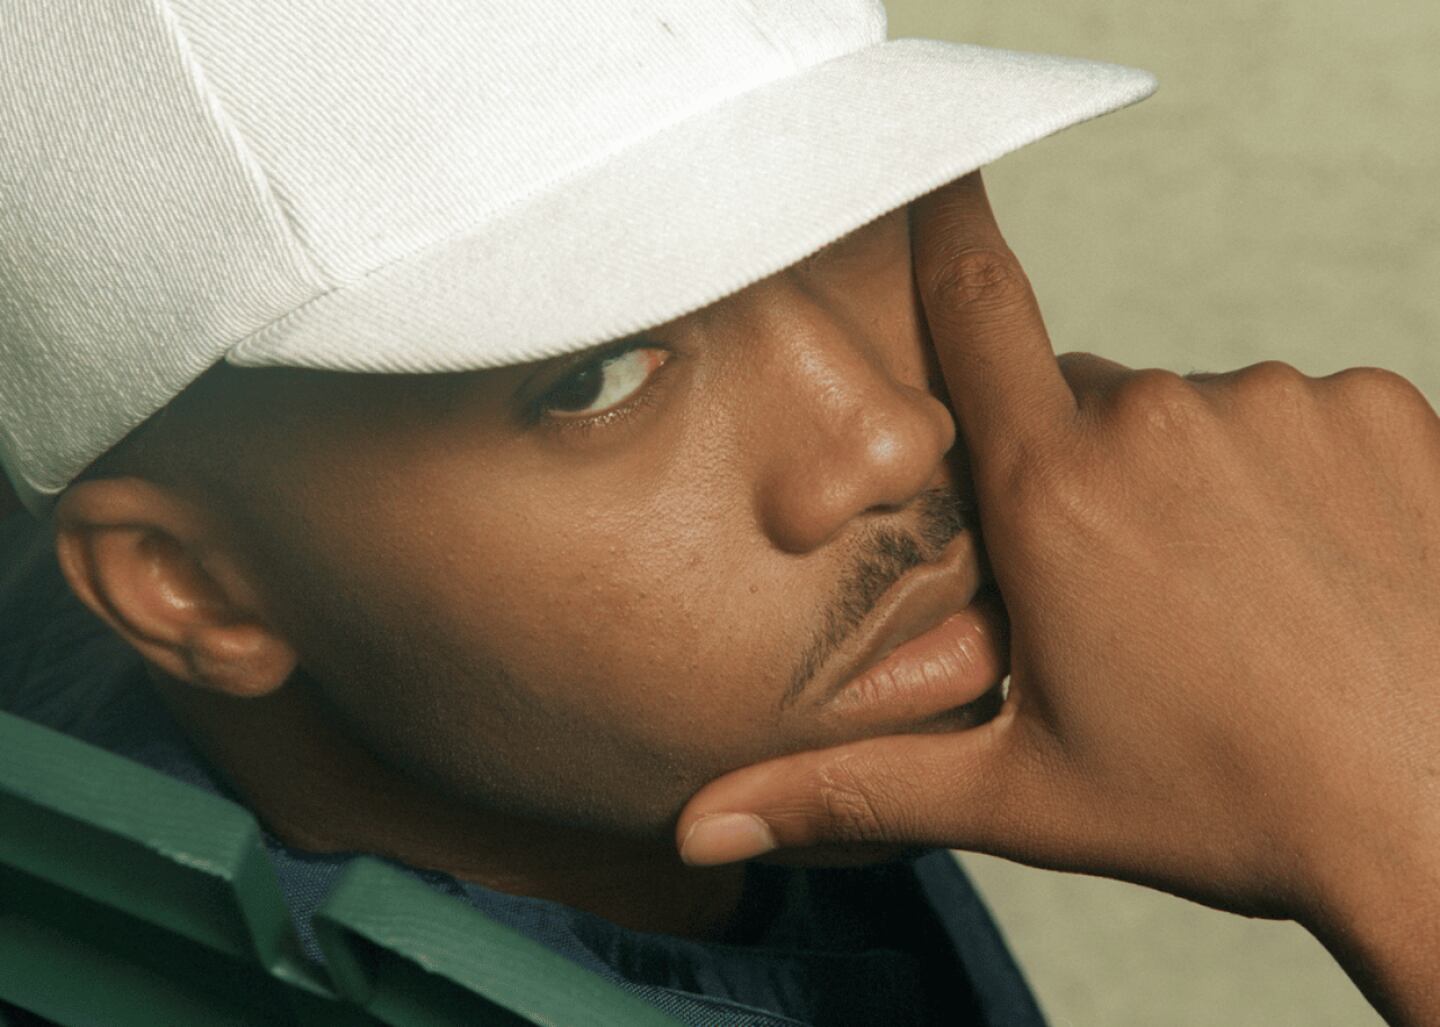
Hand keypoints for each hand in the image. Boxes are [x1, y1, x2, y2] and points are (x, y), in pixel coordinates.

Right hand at [676, 174, 1439, 1023]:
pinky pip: (1296, 411)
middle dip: (1077, 470)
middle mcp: (1158, 422)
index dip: (945, 235)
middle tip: (1119, 588)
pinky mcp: (1378, 408)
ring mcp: (1278, 404)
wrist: (1434, 818)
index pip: (976, 310)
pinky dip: (1286, 471)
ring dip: (1187, 479)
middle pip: (1083, 400)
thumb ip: (850, 785)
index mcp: (1052, 496)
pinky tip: (1310, 568)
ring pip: (1193, 413)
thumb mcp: (1019, 795)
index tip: (936, 178)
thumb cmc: (1227, 803)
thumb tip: (706, 823)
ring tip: (1226, 596)